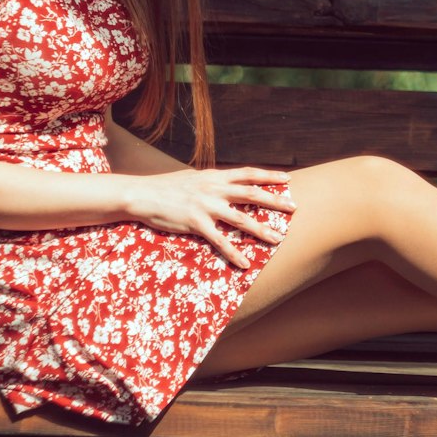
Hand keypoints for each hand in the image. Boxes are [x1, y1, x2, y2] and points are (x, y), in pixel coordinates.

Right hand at [126, 166, 294, 266]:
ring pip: (241, 219)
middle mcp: (214, 189)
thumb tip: (225, 183)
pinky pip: (219, 241)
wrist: (141, 194)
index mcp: (214, 176)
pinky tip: (244, 263)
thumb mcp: (192, 178)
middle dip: (275, 201)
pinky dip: (234, 253)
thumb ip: (211, 182)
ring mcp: (206, 206)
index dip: (269, 176)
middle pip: (252, 194)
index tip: (288, 179)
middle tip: (294, 208)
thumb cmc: (165, 187)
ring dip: (262, 230)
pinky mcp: (195, 223)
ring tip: (278, 239)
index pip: (248, 173)